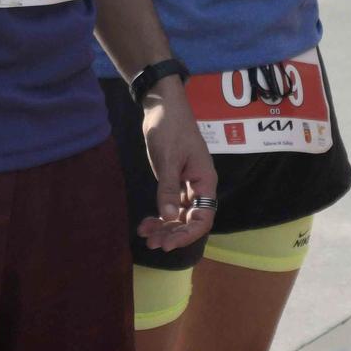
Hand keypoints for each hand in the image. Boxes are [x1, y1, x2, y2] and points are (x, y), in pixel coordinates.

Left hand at [137, 80, 217, 252]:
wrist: (162, 106)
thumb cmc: (170, 128)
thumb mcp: (168, 159)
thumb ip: (168, 188)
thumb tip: (169, 216)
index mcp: (205, 181)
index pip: (203, 219)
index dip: (187, 235)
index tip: (167, 244)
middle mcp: (199, 187)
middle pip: (190, 221)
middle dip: (172, 234)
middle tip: (151, 243)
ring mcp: (186, 185)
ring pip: (179, 216)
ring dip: (164, 228)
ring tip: (144, 236)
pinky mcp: (173, 182)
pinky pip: (170, 206)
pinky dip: (158, 216)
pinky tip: (144, 223)